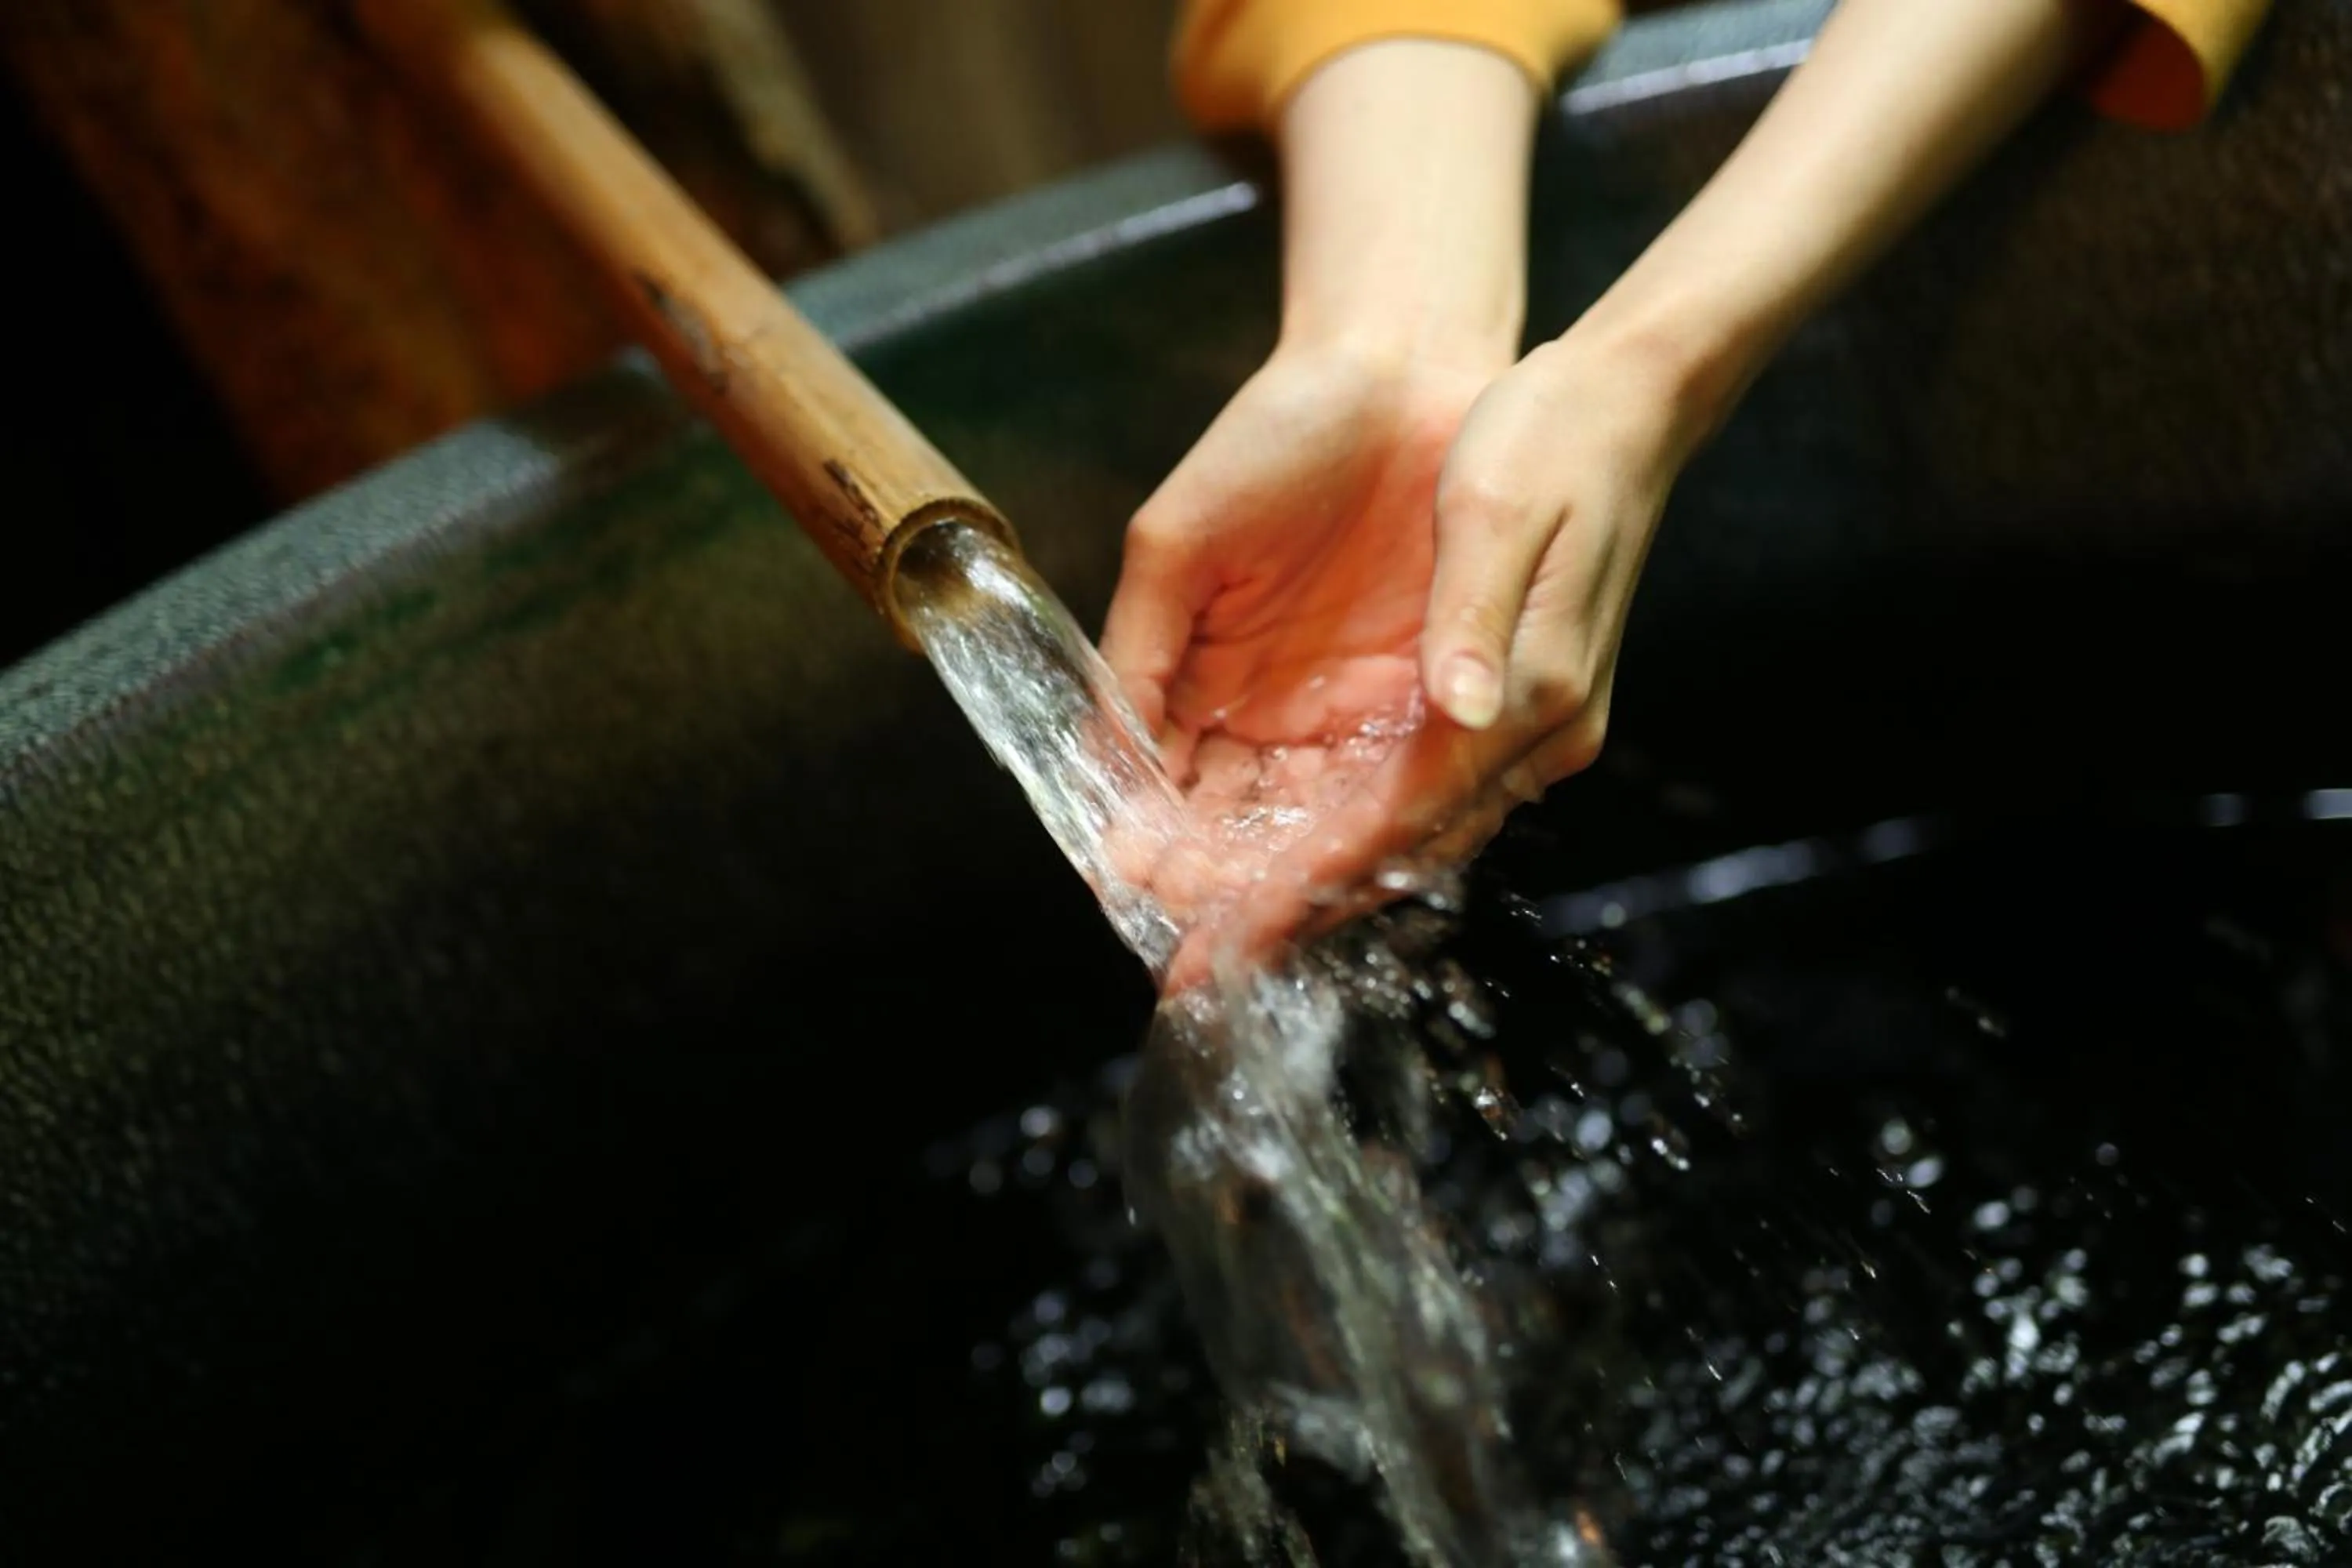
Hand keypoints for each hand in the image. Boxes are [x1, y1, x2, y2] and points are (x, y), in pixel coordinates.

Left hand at [1146, 323, 1712, 986]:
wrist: (1623, 403)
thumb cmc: (1555, 440)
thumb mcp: (1502, 511)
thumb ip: (1474, 617)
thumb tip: (1459, 710)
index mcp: (1532, 691)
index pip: (1405, 810)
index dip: (1313, 875)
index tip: (1232, 929)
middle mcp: (1532, 730)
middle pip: (1397, 846)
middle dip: (1293, 908)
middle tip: (1194, 965)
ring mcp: (1520, 725)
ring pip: (1399, 830)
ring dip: (1308, 881)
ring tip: (1211, 928)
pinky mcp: (1496, 703)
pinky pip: (1407, 791)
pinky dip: (1339, 830)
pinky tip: (1275, 852)